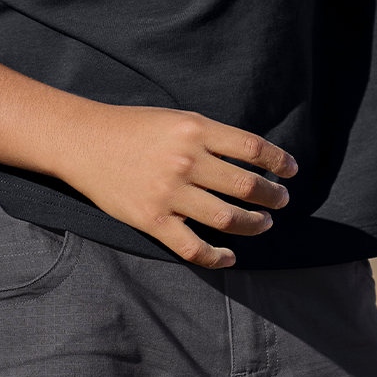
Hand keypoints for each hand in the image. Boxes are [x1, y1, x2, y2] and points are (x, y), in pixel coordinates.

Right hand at [59, 102, 296, 267]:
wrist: (84, 142)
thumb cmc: (133, 127)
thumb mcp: (177, 119)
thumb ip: (210, 138)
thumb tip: (249, 158)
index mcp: (195, 130)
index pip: (251, 148)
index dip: (278, 161)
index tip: (291, 170)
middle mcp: (186, 160)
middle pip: (246, 185)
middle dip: (272, 196)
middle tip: (281, 201)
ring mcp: (170, 193)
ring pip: (227, 218)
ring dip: (254, 224)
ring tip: (263, 223)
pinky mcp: (153, 220)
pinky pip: (193, 247)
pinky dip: (217, 257)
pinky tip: (230, 256)